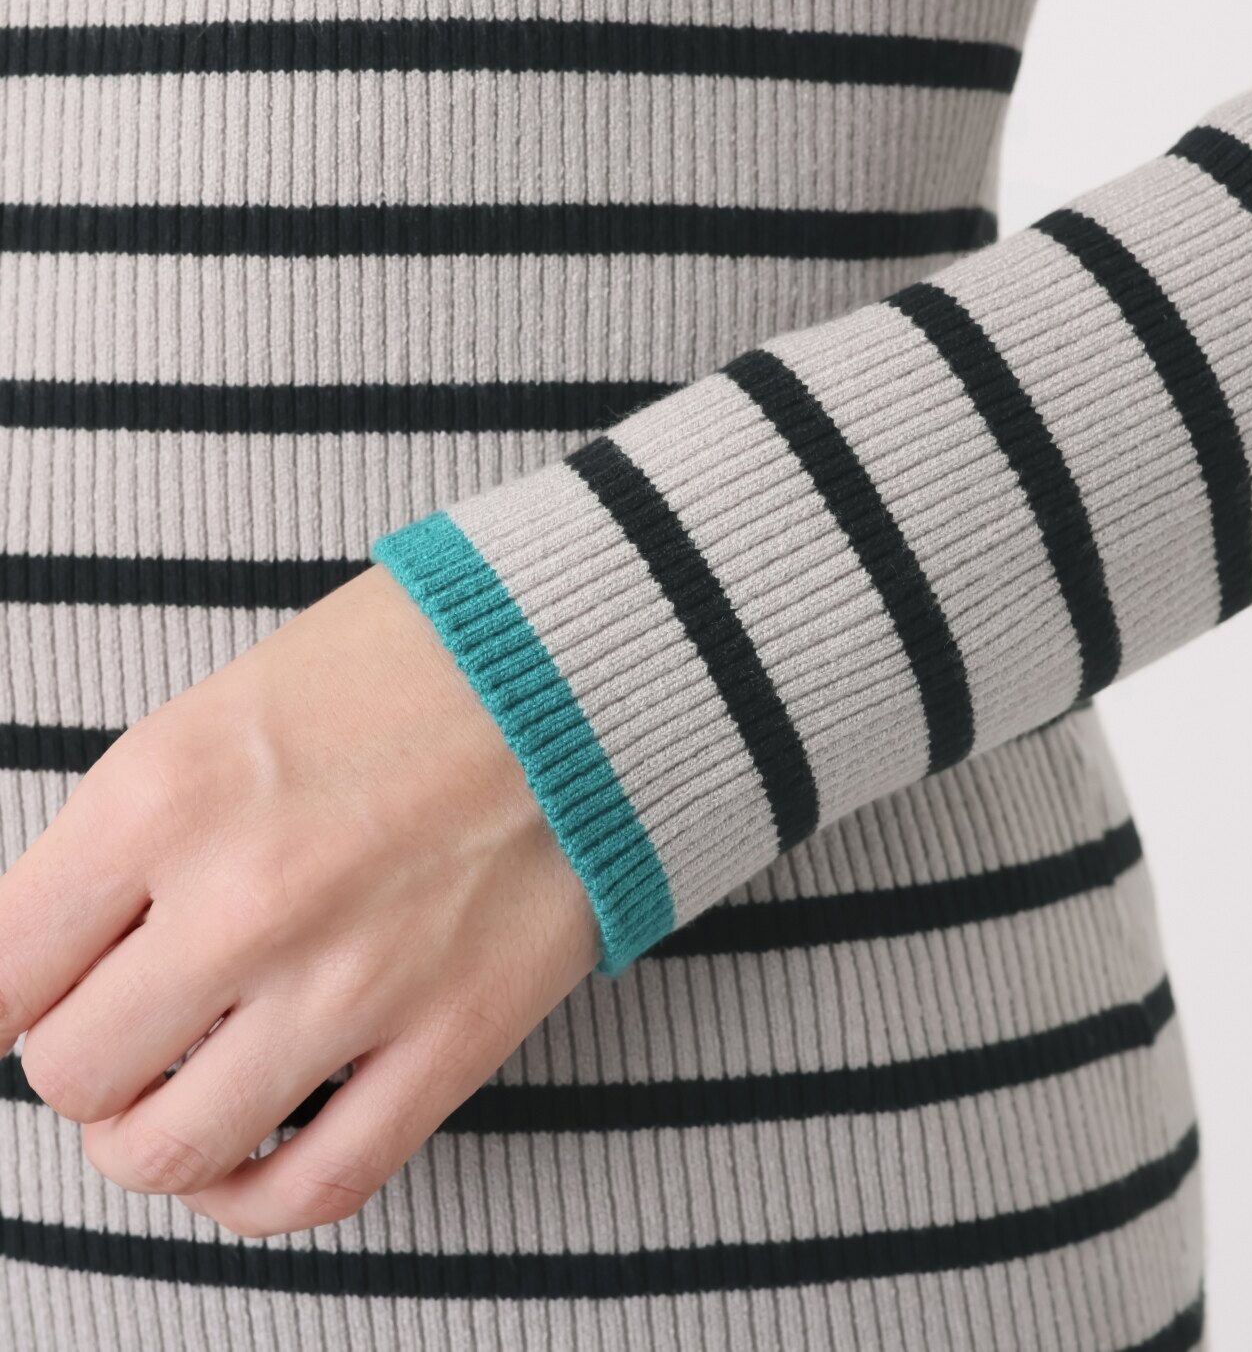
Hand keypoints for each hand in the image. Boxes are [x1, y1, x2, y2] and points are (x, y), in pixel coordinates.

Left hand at [0, 566, 597, 1236]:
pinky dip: (253, 1198)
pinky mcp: (454, 1035)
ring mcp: (355, 981)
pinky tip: (251, 1151)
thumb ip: (123, 841)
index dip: (5, 996)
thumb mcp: (223, 709)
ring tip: (188, 1082)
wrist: (580, 666)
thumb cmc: (407, 667)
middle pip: (73, 1073)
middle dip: (90, 1052)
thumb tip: (51, 955)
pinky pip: (315, 1186)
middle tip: (138, 1010)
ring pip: (170, 1151)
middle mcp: (246, 900)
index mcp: (166, 795)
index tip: (37, 993)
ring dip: (155, 1133)